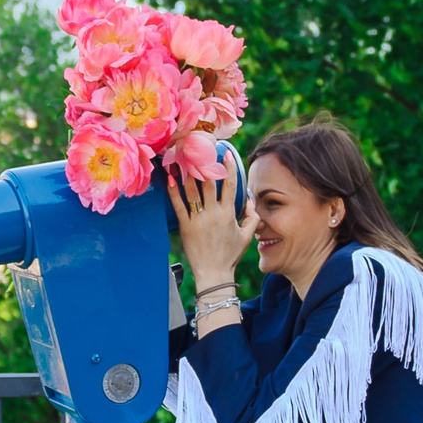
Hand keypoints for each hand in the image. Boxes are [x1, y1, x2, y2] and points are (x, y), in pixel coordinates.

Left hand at [167, 158, 256, 292]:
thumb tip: (250, 199)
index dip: (228, 168)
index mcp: (229, 213)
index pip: (230, 185)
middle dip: (205, 164)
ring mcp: (198, 219)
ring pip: (192, 191)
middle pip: (208, 183)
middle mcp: (213, 213)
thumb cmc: (230, 254)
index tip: (226, 154)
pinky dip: (174, 191)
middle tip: (200, 149)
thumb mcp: (247, 236)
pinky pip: (178, 206)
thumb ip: (252, 216)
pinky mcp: (185, 226)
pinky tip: (170, 178)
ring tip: (183, 157)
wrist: (214, 273)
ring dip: (187, 173)